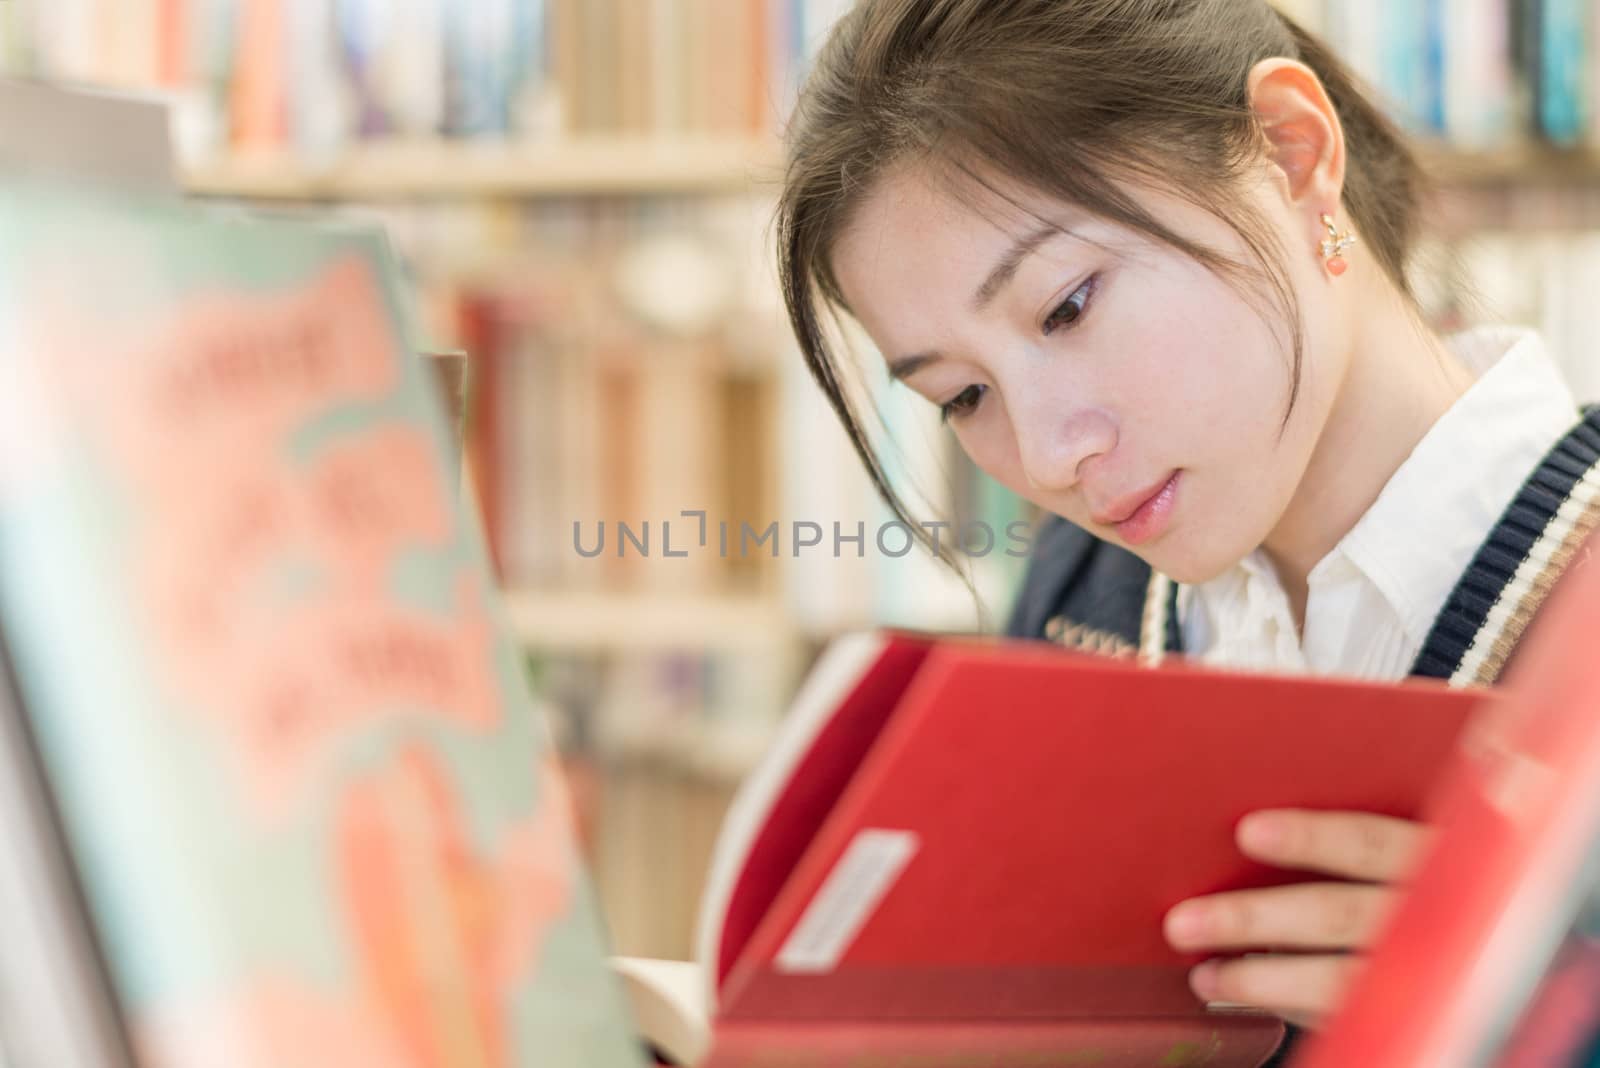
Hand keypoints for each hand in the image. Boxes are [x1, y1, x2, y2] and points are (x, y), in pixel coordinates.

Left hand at [1162, 809, 1429, 1028]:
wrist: (1494, 965)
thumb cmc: (1437, 887)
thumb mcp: (1427, 851)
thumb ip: (1375, 840)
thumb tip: (1257, 833)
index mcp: (1447, 858)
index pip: (1374, 843)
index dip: (1313, 838)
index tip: (1248, 832)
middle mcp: (1447, 919)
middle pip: (1340, 915)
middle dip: (1254, 918)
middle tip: (1183, 922)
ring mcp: (1437, 976)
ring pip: (1340, 981)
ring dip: (1260, 979)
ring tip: (1206, 975)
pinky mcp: (1423, 1016)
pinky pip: (1350, 1015)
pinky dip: (1294, 1007)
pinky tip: (1250, 997)